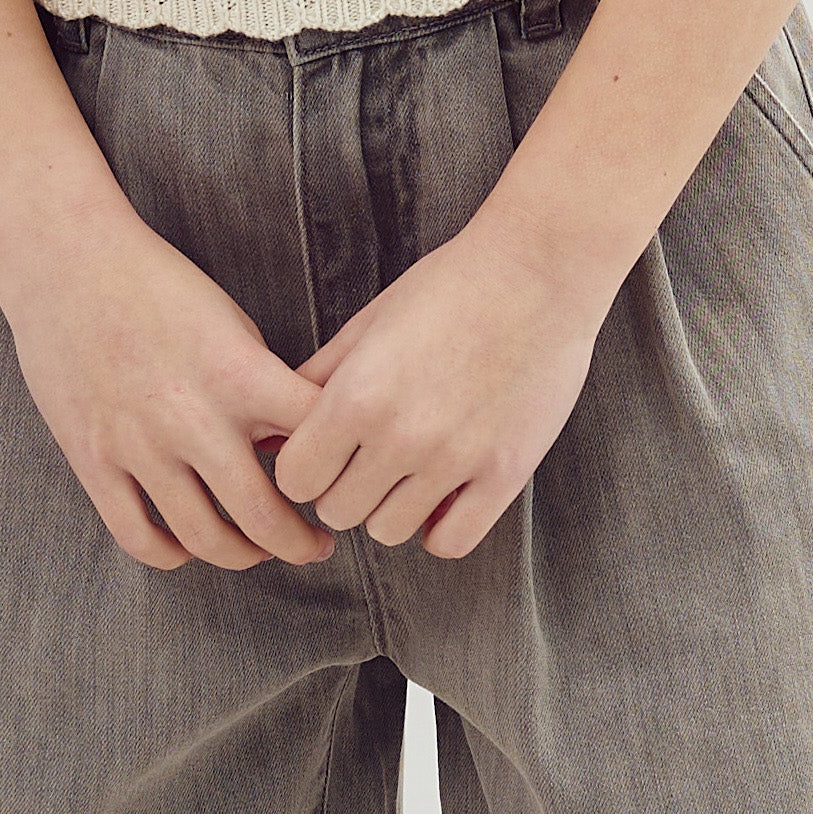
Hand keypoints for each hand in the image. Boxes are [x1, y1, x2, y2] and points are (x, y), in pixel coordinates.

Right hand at [0, 209, 344, 571]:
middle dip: (302, 543)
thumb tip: (291, 449)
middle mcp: (192, 417)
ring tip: (261, 549)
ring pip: (205, 539)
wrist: (67, 261)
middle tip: (315, 544)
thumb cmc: (158, 286)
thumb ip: (264, 389)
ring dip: (245, 556)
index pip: (315, 443)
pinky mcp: (93, 460)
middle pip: (265, 516)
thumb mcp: (233, 326)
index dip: (340, 470)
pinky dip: (174, 554)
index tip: (343, 481)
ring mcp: (139, 445)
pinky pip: (139, 537)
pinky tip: (190, 543)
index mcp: (239, 375)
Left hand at [275, 210, 613, 553]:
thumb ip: (318, 379)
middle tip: (367, 461)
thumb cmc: (450, 286)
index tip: (324, 453)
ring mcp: (455, 459)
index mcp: (356, 395)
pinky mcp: (505, 472)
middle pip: (337, 511)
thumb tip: (273, 432)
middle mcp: (400, 435)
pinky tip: (444, 497)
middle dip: (344, 488)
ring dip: (391, 508)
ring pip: (388, 531)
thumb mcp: (370, 322)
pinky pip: (452, 542)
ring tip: (408, 473)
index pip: (295, 479)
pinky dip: (440, 529)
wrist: (540, 271)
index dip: (304, 469)